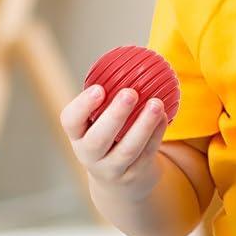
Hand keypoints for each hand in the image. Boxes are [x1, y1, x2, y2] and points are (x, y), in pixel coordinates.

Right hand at [60, 83, 169, 200]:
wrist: (120, 180)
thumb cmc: (111, 135)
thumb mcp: (100, 120)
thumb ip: (108, 96)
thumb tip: (133, 56)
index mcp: (77, 135)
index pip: (70, 121)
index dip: (82, 106)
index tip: (99, 88)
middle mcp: (89, 154)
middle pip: (97, 139)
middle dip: (114, 116)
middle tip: (129, 92)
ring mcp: (112, 168)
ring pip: (127, 149)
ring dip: (143, 125)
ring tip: (156, 103)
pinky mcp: (134, 175)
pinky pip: (147, 153)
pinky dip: (157, 134)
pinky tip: (164, 116)